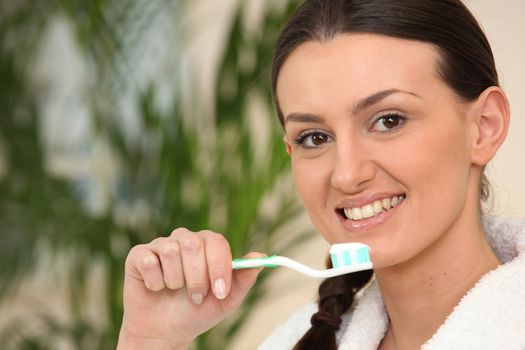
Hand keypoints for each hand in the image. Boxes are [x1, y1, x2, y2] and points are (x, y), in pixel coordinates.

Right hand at [117, 228, 264, 349]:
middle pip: (193, 245)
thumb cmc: (197, 312)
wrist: (165, 332)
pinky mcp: (138, 255)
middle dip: (196, 278)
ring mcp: (161, 245)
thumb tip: (262, 257)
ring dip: (175, 282)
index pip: (216, 242)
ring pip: (170, 252)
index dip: (218, 266)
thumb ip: (244, 278)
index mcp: (208, 245)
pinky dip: (155, 281)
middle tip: (195, 297)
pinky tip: (156, 287)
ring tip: (174, 292)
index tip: (219, 292)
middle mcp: (185, 240)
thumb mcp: (226, 300)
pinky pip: (148, 260)